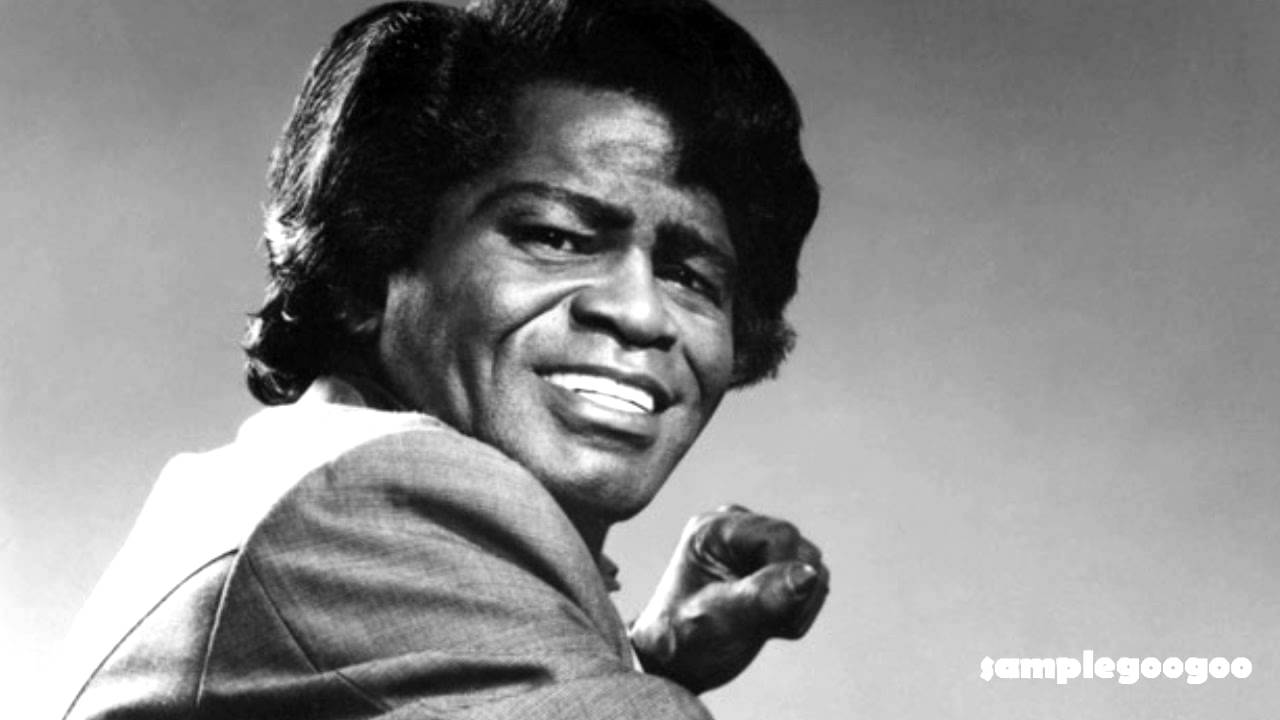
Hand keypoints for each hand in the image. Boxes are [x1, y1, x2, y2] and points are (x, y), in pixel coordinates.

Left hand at [629, 505, 828, 693]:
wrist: (675, 663)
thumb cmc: (684, 641)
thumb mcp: (719, 621)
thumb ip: (763, 596)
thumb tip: (810, 574)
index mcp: (714, 530)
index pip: (781, 536)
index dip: (785, 575)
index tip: (761, 611)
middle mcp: (737, 528)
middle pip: (802, 551)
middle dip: (792, 595)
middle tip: (758, 623)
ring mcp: (756, 546)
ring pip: (812, 567)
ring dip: (797, 606)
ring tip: (759, 624)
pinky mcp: (772, 565)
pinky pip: (812, 582)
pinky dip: (797, 611)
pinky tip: (767, 623)